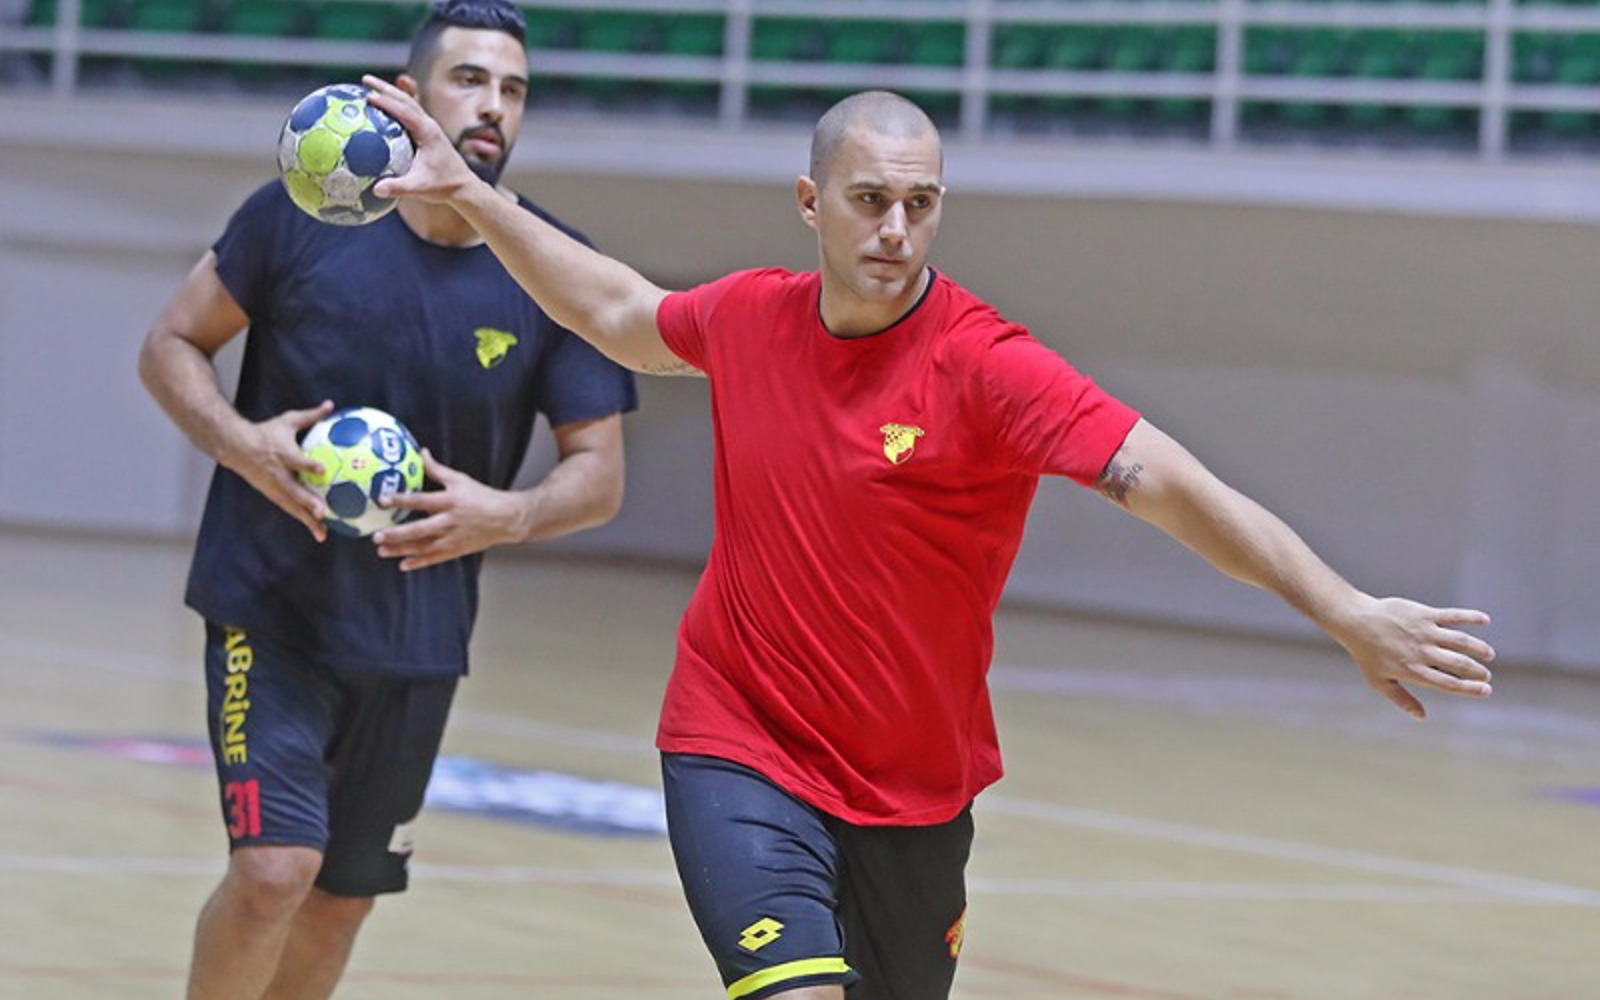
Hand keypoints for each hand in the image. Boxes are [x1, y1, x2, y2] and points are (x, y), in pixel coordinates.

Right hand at [219, 400, 333, 541]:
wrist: (236, 447)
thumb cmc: (265, 432)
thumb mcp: (287, 422)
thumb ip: (311, 416)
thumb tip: (331, 404)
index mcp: (282, 455)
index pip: (297, 460)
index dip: (309, 464)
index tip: (322, 469)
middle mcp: (278, 474)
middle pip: (294, 490)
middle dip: (308, 502)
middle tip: (323, 512)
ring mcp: (273, 487)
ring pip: (292, 505)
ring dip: (307, 519)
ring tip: (322, 533)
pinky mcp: (272, 495)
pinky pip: (290, 509)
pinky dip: (303, 520)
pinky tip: (318, 530)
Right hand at [361, 75, 477, 204]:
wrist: (463, 186)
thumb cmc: (444, 186)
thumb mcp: (420, 188)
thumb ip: (398, 188)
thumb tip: (376, 190)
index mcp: (428, 133)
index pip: (405, 112)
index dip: (387, 103)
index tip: (369, 96)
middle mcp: (429, 125)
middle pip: (406, 100)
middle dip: (385, 88)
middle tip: (365, 79)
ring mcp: (428, 127)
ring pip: (408, 103)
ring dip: (390, 93)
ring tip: (369, 86)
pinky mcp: (427, 132)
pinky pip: (408, 113)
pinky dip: (394, 106)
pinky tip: (380, 108)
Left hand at [372, 450, 525, 570]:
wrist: (507, 518)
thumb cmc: (482, 496)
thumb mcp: (460, 479)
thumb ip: (437, 469)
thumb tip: (421, 452)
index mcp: (450, 501)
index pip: (421, 500)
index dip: (401, 500)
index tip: (383, 500)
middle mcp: (450, 521)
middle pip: (419, 529)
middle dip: (396, 534)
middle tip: (377, 535)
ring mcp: (453, 538)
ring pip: (423, 547)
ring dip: (401, 549)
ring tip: (382, 550)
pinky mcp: (457, 550)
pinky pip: (435, 558)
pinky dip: (419, 562)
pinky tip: (403, 564)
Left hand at [1331, 595, 1493, 719]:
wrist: (1355, 621)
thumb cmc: (1366, 653)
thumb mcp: (1379, 682)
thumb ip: (1402, 699)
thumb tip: (1421, 717)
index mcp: (1413, 671)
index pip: (1449, 683)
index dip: (1470, 688)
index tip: (1486, 690)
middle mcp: (1422, 652)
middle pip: (1459, 664)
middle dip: (1478, 671)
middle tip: (1486, 674)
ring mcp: (1424, 632)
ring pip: (1461, 640)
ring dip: (1479, 648)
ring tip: (1488, 654)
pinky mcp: (1424, 614)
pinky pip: (1452, 615)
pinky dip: (1471, 617)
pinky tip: (1485, 620)